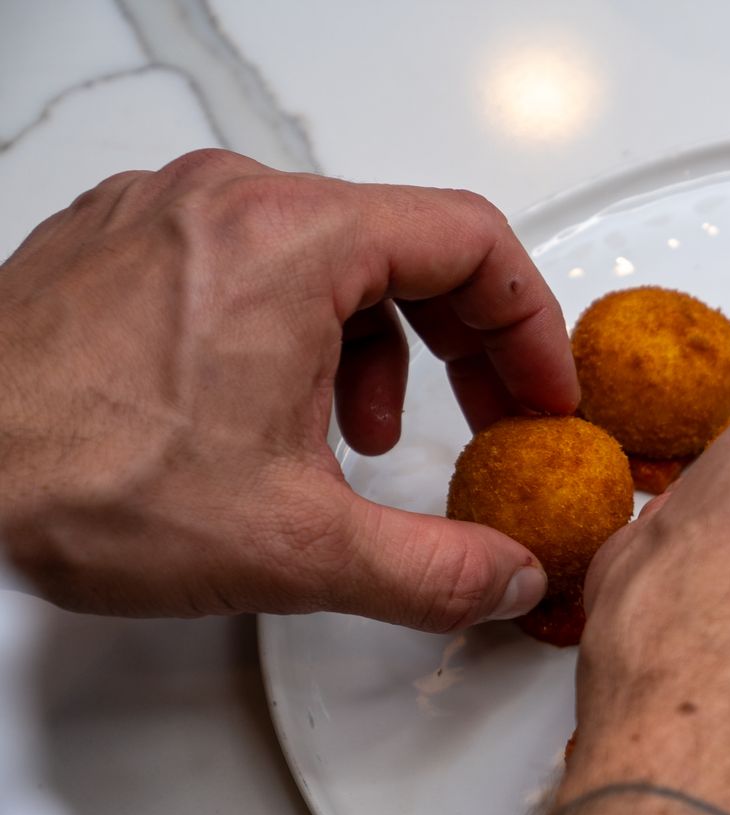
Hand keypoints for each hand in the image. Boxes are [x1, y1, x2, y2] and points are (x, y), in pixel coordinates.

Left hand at [0, 149, 578, 629]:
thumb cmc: (69, 479)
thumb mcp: (296, 549)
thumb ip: (435, 570)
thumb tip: (508, 579)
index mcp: (287, 241)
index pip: (470, 241)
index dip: (532, 325)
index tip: (542, 390)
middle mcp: (224, 203)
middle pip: (402, 240)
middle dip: (464, 340)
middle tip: (491, 411)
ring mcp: (161, 215)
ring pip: (322, 252)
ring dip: (377, 344)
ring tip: (368, 436)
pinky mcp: (115, 245)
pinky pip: (245, 261)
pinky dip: (295, 330)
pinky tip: (275, 414)